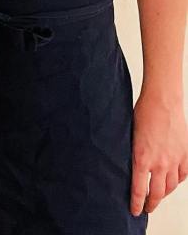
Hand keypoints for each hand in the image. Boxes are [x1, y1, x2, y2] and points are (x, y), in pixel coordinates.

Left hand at [130, 91, 187, 214]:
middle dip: (151, 203)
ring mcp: (174, 160)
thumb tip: (130, 165)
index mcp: (142, 158)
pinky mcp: (185, 154)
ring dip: (164, 194)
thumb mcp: (130, 135)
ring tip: (159, 195)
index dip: (136, 203)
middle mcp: (160, 163)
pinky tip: (172, 181)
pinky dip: (177, 180)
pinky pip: (183, 175)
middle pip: (157, 193)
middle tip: (147, 208)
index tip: (135, 210)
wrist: (162, 101)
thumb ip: (132, 152)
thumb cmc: (143, 112)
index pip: (139, 189)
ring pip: (171, 186)